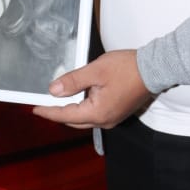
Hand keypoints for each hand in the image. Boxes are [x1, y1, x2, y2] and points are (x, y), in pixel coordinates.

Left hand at [33, 49, 150, 128]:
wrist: (153, 69)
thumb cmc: (127, 69)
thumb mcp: (95, 71)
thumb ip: (73, 81)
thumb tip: (54, 90)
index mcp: (98, 113)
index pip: (65, 115)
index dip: (49, 112)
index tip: (35, 109)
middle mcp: (105, 120)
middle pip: (74, 120)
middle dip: (58, 113)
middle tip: (43, 105)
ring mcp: (112, 118)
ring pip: (84, 118)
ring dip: (70, 111)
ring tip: (57, 100)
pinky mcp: (117, 112)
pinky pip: (94, 114)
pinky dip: (82, 108)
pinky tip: (77, 97)